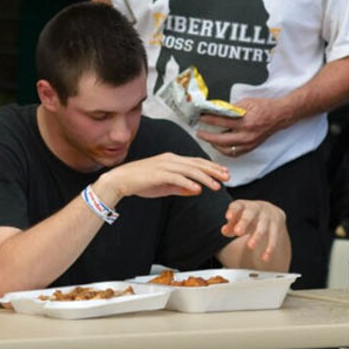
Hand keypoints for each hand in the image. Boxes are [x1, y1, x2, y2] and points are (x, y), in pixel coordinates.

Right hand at [97, 154, 229, 202]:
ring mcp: (164, 165)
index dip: (211, 167)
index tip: (224, 173)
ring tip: (217, 186)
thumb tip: (196, 190)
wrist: (120, 180)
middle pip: (197, 164)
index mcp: (172, 159)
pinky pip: (177, 178)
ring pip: (190, 170)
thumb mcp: (165, 185)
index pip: (196, 162)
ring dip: (205, 178)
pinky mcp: (158, 174)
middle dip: (214, 171)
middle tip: (227, 177)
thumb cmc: (141, 182)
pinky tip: (198, 189)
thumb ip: (180, 187)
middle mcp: (170, 159)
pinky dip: (189, 183)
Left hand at [195, 96, 288, 157]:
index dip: (209, 120)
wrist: (279, 115)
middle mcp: (247, 135)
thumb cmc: (264, 107)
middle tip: (199, 133)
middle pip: (221, 140)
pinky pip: (235, 153)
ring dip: (216, 146)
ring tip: (209, 140)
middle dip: (208, 137)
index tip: (201, 118)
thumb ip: (230, 108)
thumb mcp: (246, 102)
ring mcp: (249, 143)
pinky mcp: (251, 147)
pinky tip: (220, 146)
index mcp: (245, 122)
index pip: (222, 122)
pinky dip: (226, 150)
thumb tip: (216, 110)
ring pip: (227, 150)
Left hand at [221, 198, 285, 266]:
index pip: (237, 206)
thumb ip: (230, 226)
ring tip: (250, 246)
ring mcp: (267, 216)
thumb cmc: (247, 217)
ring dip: (257, 236)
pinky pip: (273, 237)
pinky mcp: (276, 225)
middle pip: (250, 213)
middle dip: (244, 222)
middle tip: (238, 232)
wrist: (269, 212)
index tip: (228, 217)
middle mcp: (256, 208)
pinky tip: (265, 257)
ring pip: (263, 226)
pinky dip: (269, 248)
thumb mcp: (237, 219)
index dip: (233, 211)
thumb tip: (224, 231)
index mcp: (244, 205)